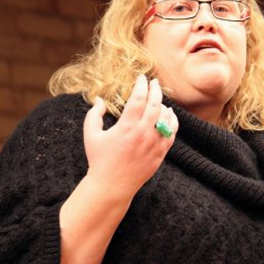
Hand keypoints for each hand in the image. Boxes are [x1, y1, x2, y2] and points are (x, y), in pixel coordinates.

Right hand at [83, 75, 178, 200]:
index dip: (141, 85)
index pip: (138, 98)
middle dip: (155, 89)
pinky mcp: (160, 153)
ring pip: (166, 117)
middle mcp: (143, 134)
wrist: (112, 186)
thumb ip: (94, 114)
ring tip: (159, 98)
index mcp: (126, 127)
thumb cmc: (99, 160)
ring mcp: (154, 144)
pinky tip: (169, 114)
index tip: (141, 78)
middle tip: (154, 82)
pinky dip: (172, 121)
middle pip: (155, 104)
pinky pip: (171, 133)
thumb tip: (99, 99)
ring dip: (163, 104)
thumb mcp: (91, 135)